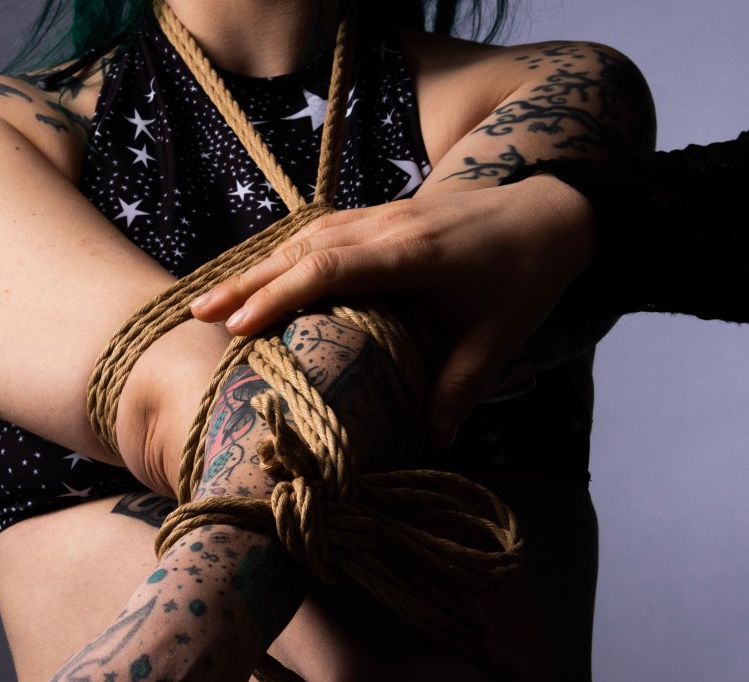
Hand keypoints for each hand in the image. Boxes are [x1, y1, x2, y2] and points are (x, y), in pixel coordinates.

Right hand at [189, 175, 595, 445]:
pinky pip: (321, 229)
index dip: (281, 296)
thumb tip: (428, 441)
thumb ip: (460, 386)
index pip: (330, 270)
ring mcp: (381, 215)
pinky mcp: (382, 215)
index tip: (240, 327)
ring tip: (214, 300)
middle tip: (198, 316)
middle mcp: (387, 227)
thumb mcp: (500, 337)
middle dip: (248, 282)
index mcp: (412, 254)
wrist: (550, 212)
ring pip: (304, 237)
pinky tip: (264, 273)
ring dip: (258, 266)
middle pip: (302, 250)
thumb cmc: (524, 275)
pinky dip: (285, 253)